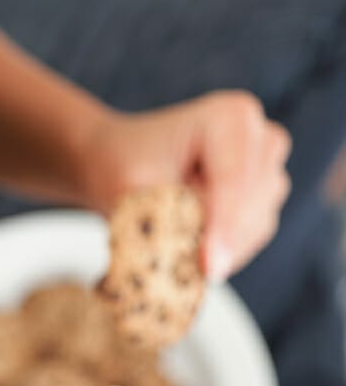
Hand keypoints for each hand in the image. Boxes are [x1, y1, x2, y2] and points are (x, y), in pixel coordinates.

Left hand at [83, 91, 291, 280]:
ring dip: (220, 247)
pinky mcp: (264, 195)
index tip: (208, 267)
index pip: (234, 180)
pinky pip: (253, 236)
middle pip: (253, 204)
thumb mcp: (131, 187)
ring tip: (173, 243)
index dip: (223, 226)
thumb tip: (193, 265)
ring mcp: (267, 166)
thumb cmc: (122, 163)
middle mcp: (259, 136)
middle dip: (220, 240)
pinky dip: (223, 250)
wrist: (118, 157)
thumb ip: (166, 220)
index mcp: (229, 117)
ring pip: (258, 224)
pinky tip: (190, 249)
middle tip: (179, 264)